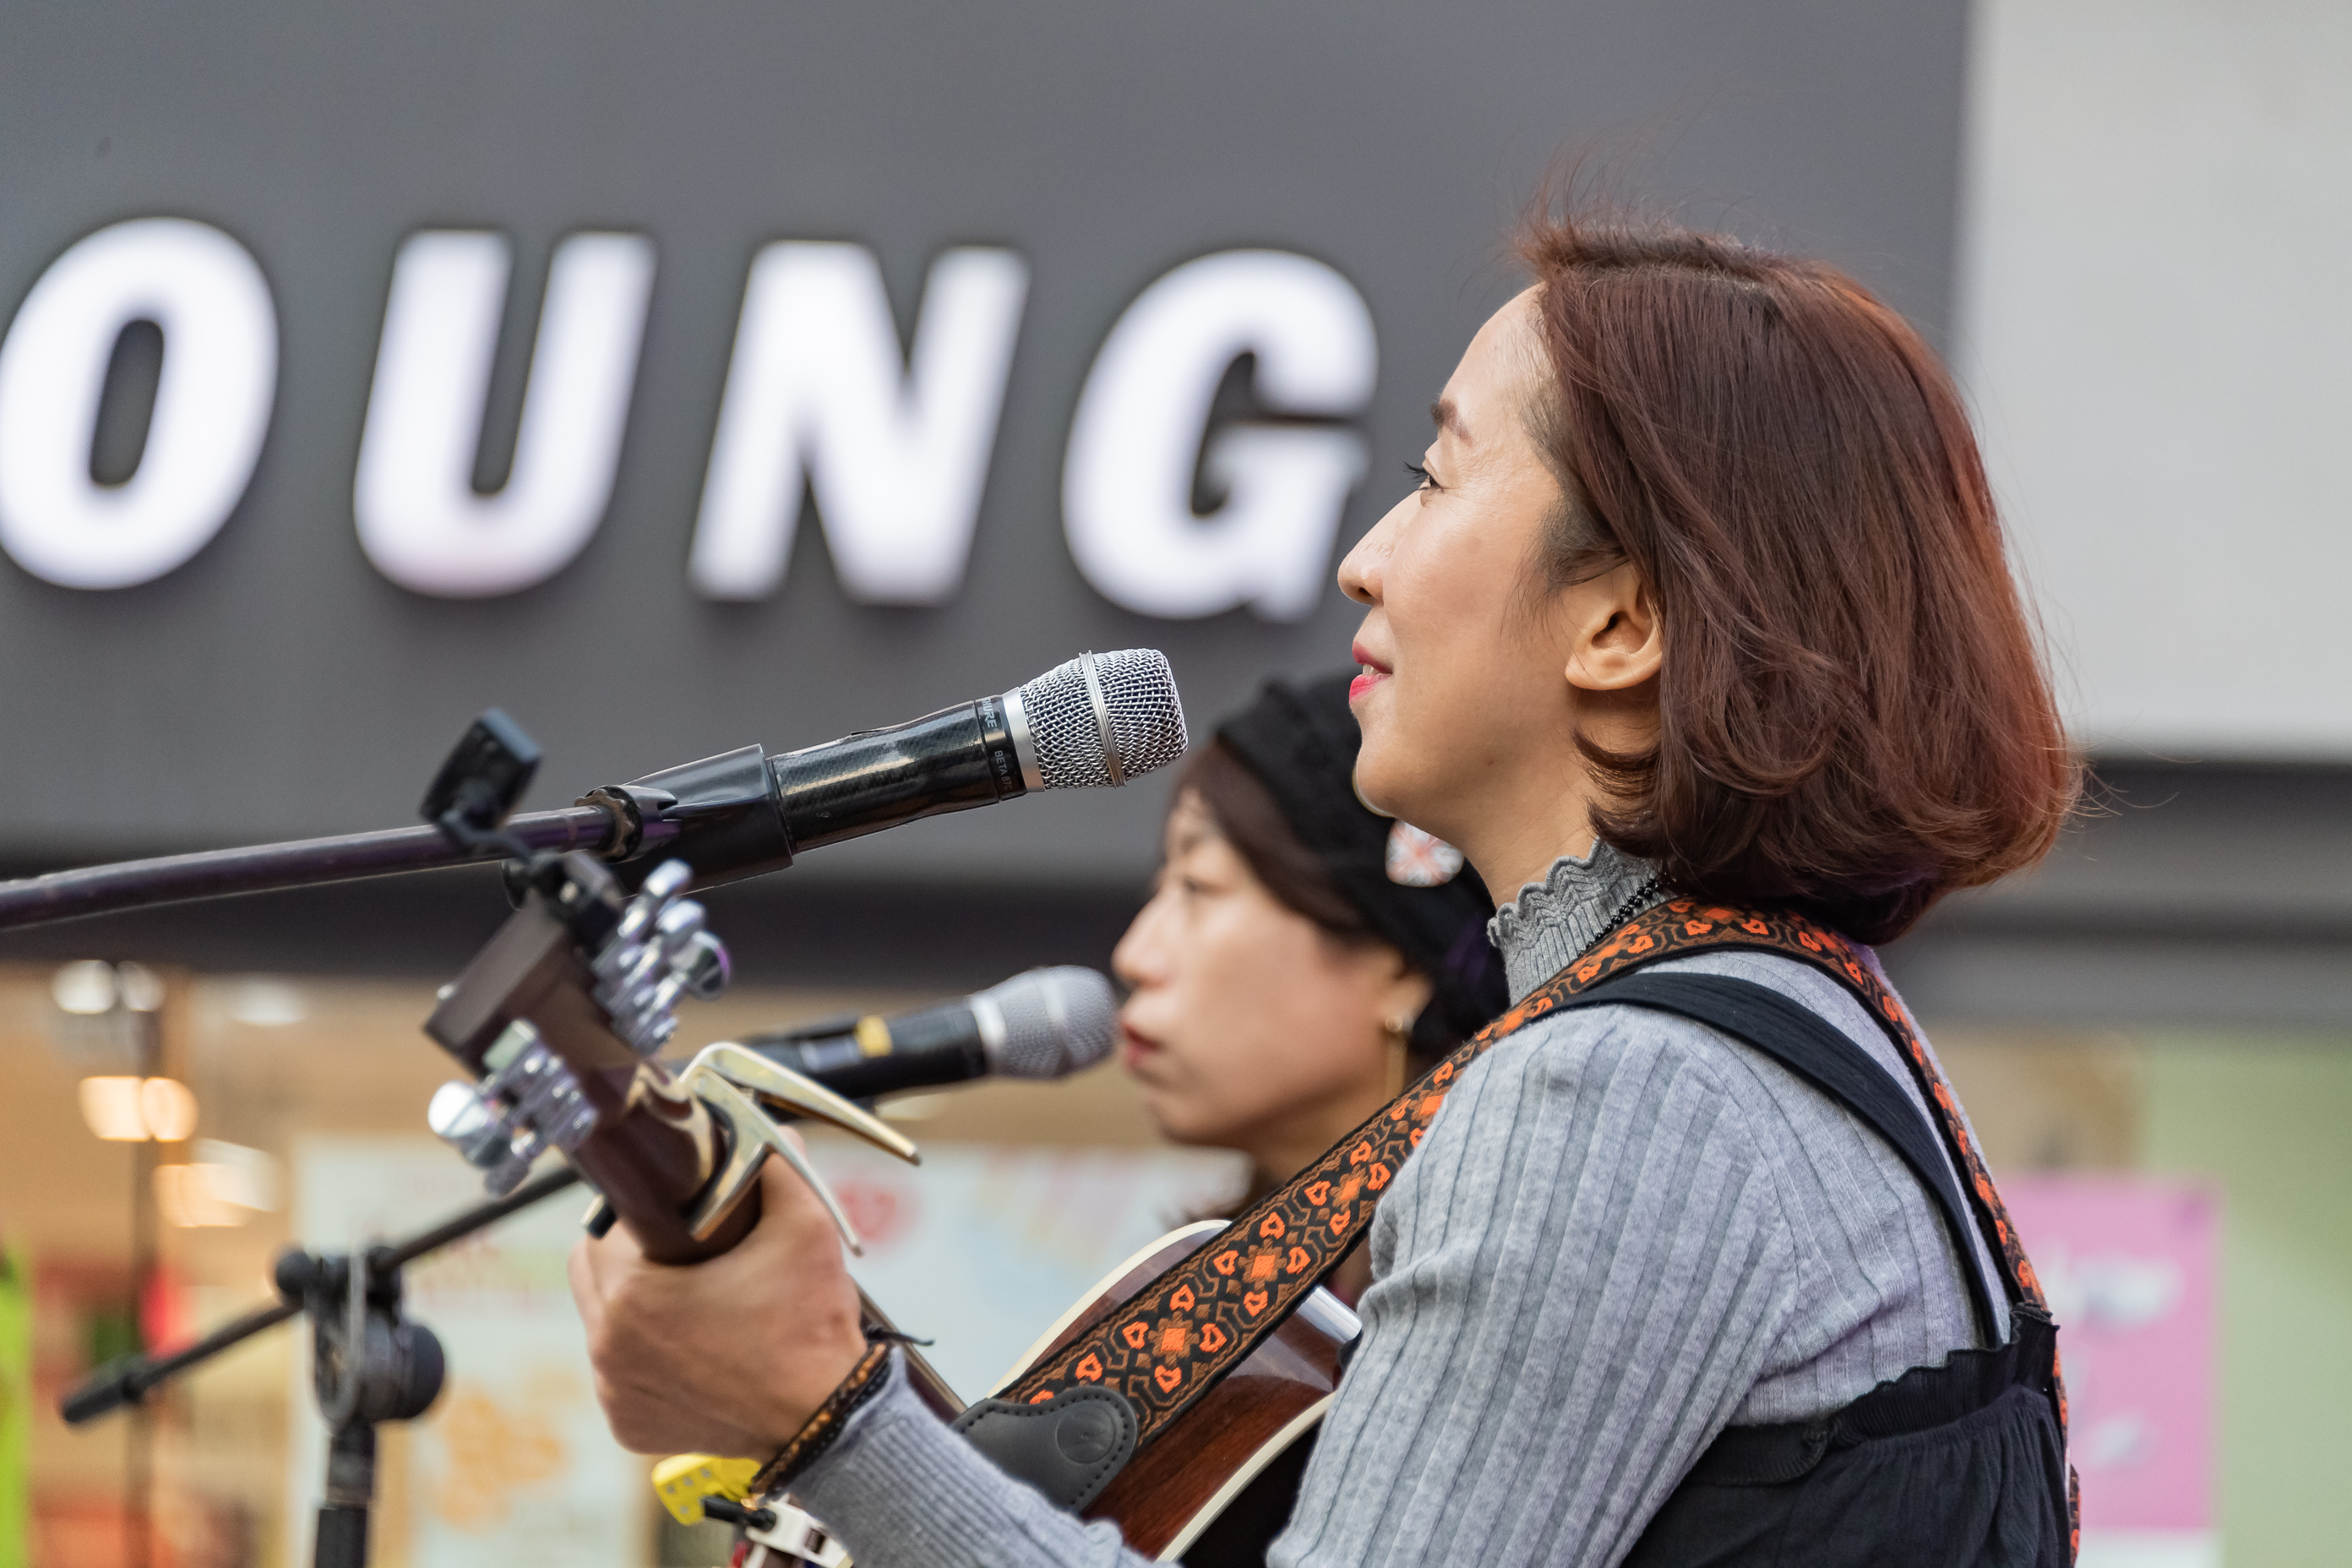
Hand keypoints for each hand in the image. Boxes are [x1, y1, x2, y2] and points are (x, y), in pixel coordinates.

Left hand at [569, 1154, 869, 1456]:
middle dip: (632, 1254)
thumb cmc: (810, 1327)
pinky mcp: (629, 1424)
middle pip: (593, 1273)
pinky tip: (694, 1349)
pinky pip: (622, 1373)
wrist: (826, 1418)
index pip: (604, 1227)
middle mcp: (607, 1347)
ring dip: (637, 1306)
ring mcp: (615, 1392)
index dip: (640, 1212)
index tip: (677, 1214)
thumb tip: (765, 1133)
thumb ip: (778, 1165)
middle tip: (686, 1251)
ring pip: (605, 1323)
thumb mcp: (805, 1226)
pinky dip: (647, 1359)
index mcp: (631, 1295)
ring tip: (695, 1300)